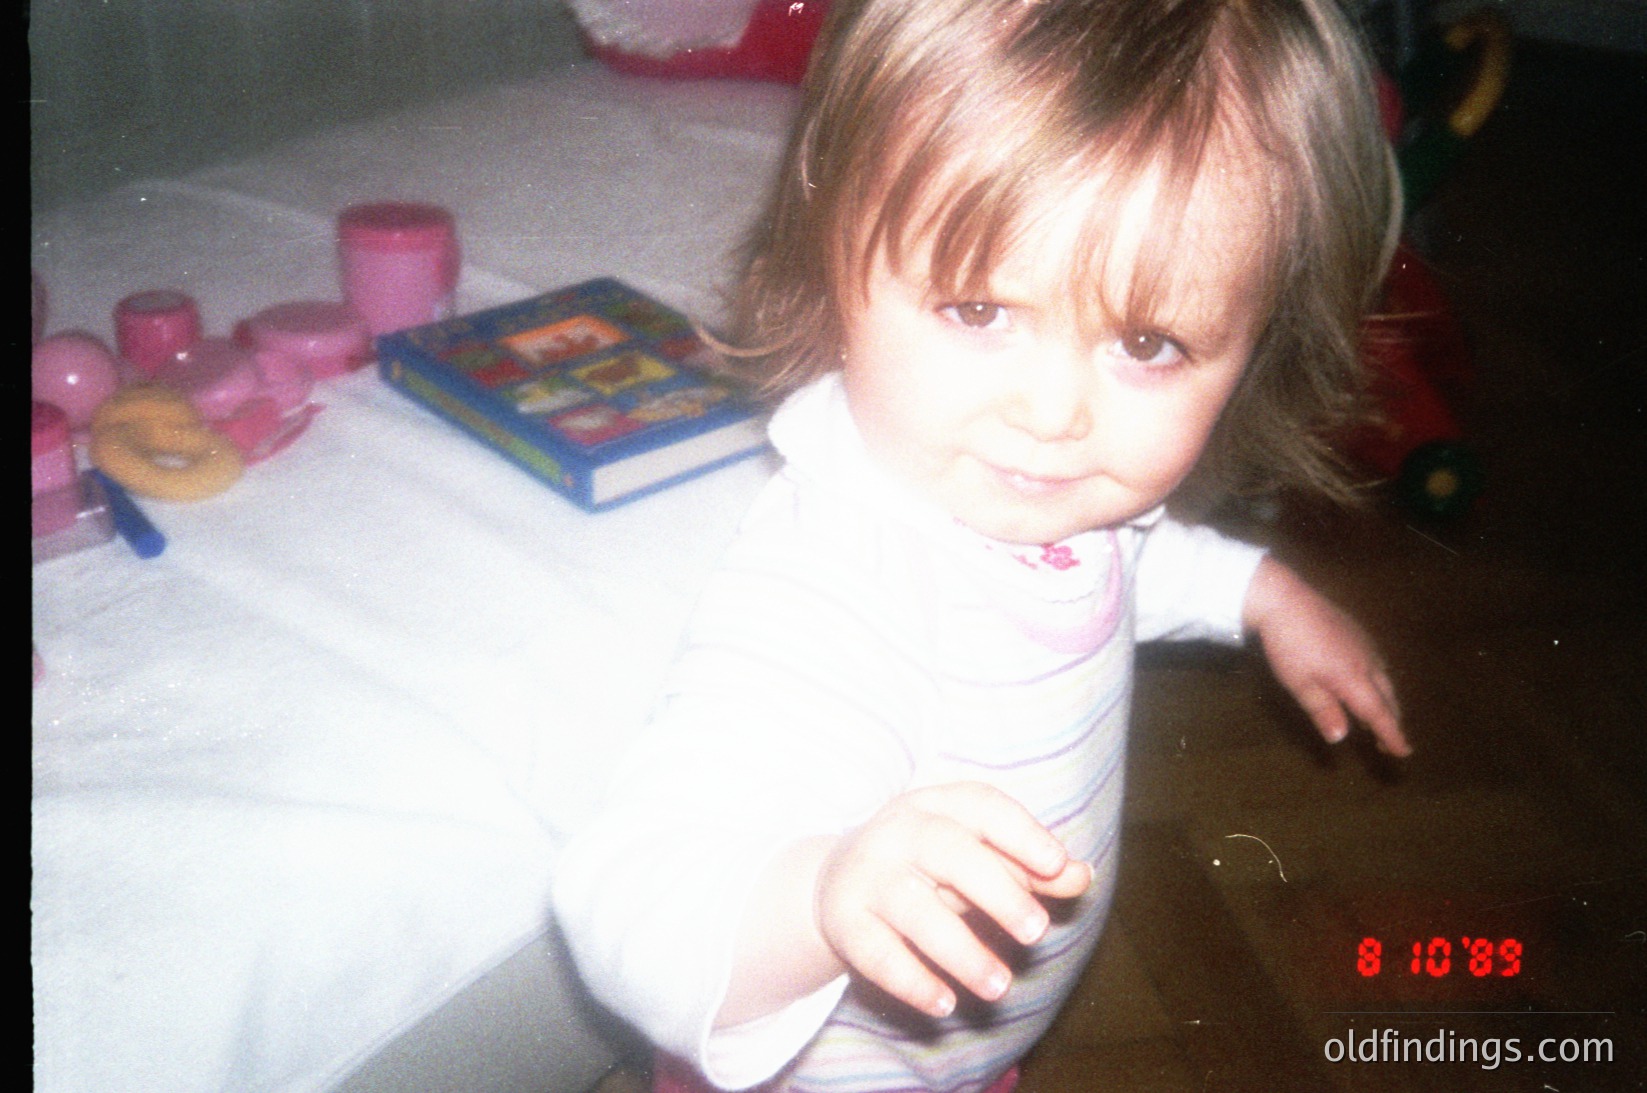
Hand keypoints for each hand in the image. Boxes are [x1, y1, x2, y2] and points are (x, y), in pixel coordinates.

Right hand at [814, 782, 1090, 1018]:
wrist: (837, 878)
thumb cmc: (930, 865)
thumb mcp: (977, 855)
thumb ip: (1031, 868)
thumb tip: (1083, 875)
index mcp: (939, 806)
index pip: (982, 807)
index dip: (1020, 833)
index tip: (1056, 863)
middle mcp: (899, 833)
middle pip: (947, 852)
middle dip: (996, 891)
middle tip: (1036, 932)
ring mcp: (868, 876)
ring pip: (914, 909)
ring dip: (960, 950)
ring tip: (1000, 987)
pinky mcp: (845, 921)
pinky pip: (877, 952)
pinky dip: (911, 980)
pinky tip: (945, 1004)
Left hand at [1243, 558, 1410, 756]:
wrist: (1284, 600)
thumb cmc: (1288, 646)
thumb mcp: (1300, 684)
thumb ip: (1323, 711)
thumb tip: (1341, 738)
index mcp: (1354, 678)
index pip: (1379, 714)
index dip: (1392, 735)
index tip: (1404, 752)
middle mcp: (1367, 662)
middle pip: (1388, 698)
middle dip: (1391, 722)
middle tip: (1387, 744)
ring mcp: (1365, 644)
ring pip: (1385, 680)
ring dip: (1386, 702)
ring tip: (1379, 718)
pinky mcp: (1357, 632)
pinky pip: (1378, 663)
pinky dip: (1379, 682)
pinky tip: (1369, 683)